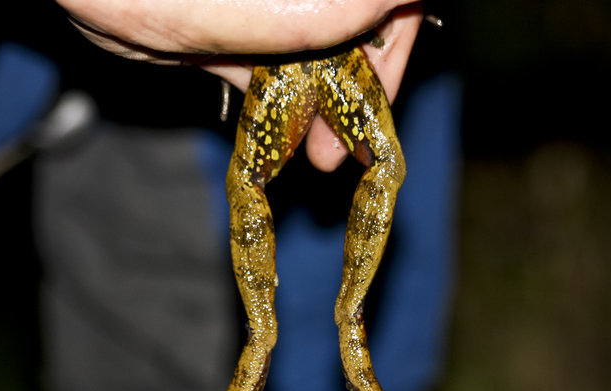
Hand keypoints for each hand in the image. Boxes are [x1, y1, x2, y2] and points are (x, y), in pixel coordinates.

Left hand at [57, 0, 422, 170]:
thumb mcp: (216, 7)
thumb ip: (305, 9)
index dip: (394, 42)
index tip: (380, 98)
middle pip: (356, 26)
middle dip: (358, 88)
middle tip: (346, 148)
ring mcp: (267, 6)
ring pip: (320, 53)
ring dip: (325, 106)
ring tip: (321, 156)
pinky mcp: (238, 30)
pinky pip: (279, 67)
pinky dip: (286, 105)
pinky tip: (284, 139)